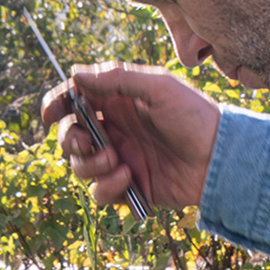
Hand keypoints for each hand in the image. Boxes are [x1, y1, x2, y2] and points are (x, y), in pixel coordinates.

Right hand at [45, 62, 216, 211]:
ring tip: (118, 161)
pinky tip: (129, 178)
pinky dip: (106, 187)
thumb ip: (117, 79)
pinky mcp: (127, 187)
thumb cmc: (195, 117)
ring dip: (90, 164)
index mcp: (118, 102)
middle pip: (69, 136)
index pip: (75, 101)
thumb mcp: (159, 87)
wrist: (220, 159)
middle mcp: (114, 130)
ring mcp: (119, 159)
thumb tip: (75, 76)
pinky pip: (98, 193)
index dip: (56, 106)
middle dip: (70, 140)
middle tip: (86, 143)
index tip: (48, 115)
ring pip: (79, 166)